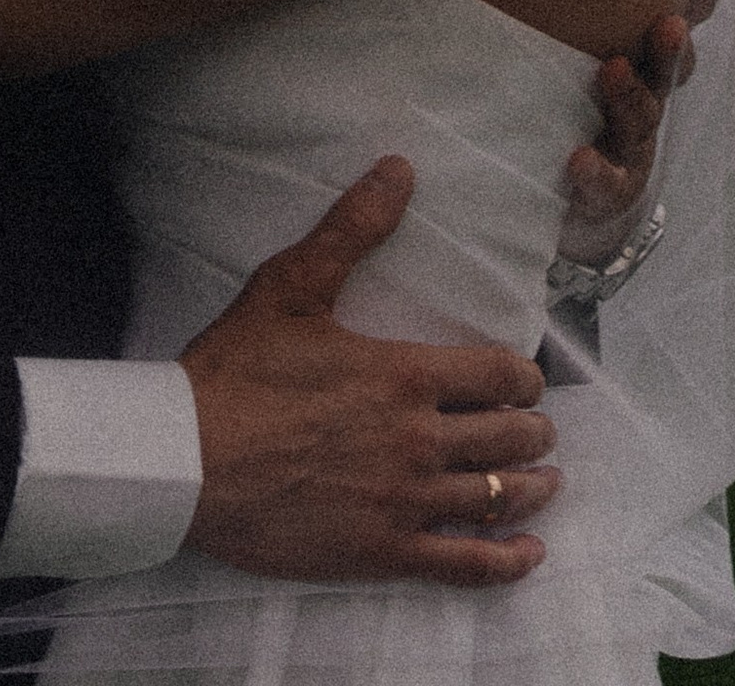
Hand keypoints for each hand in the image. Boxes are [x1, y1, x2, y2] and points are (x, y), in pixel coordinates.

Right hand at [183, 161, 554, 586]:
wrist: (188, 461)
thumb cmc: (238, 371)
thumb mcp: (292, 286)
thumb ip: (352, 229)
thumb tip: (400, 170)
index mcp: (404, 375)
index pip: (499, 374)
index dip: (523, 377)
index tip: (525, 380)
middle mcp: (418, 440)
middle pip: (509, 438)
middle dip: (533, 431)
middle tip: (537, 430)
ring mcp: (406, 503)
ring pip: (497, 498)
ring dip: (532, 489)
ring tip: (546, 483)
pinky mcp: (384, 553)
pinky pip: (465, 565)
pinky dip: (507, 562)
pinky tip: (528, 554)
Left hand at [558, 0, 734, 260]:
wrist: (582, 200)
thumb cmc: (575, 99)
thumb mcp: (577, 42)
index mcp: (647, 57)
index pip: (685, 16)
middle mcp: (649, 98)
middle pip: (668, 70)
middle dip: (670, 47)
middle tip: (668, 21)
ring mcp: (632, 147)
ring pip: (640, 121)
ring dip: (629, 97)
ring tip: (611, 71)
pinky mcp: (608, 192)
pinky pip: (604, 181)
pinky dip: (594, 171)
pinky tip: (577, 160)